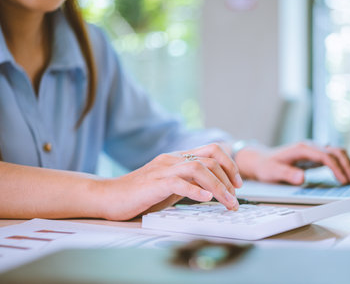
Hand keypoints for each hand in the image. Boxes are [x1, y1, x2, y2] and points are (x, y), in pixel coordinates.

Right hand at [100, 143, 242, 219]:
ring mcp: (163, 169)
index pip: (212, 150)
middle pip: (210, 159)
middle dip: (229, 179)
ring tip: (228, 203)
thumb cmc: (140, 194)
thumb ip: (189, 182)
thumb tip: (213, 190)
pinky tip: (207, 199)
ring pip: (198, 169)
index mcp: (178, 157)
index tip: (238, 183)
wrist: (109, 196)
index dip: (230, 165)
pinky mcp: (153, 183)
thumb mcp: (171, 185)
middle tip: (235, 198)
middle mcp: (173, 159)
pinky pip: (178, 183)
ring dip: (218, 187)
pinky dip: (195, 191)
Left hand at [234, 142, 349, 185]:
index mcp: (301, 149)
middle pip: (335, 151)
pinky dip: (342, 164)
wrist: (261, 160)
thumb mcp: (272, 172)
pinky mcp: (314, 156)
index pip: (325, 156)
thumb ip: (286, 174)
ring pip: (336, 152)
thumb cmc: (266, 166)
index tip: (343, 181)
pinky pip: (333, 157)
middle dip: (347, 165)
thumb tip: (302, 177)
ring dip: (347, 164)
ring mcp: (313, 150)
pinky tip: (345, 176)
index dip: (336, 168)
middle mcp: (309, 146)